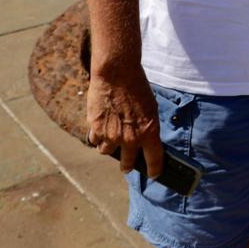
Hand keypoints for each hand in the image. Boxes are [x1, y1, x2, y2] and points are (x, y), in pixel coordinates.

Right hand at [86, 62, 163, 178]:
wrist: (117, 73)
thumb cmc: (137, 87)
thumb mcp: (151, 108)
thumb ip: (147, 127)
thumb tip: (145, 140)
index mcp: (149, 132)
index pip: (154, 160)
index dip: (154, 170)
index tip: (153, 174)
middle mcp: (130, 138)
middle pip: (128, 163)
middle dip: (128, 165)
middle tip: (127, 165)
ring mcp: (111, 136)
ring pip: (107, 152)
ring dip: (109, 148)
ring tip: (110, 140)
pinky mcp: (96, 129)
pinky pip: (95, 141)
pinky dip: (97, 137)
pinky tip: (99, 129)